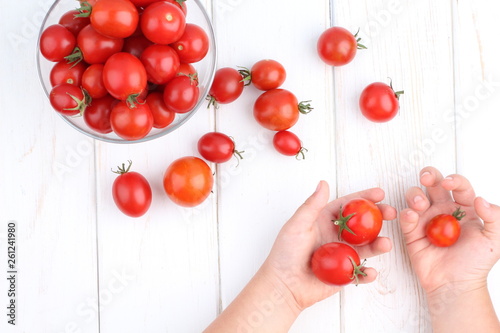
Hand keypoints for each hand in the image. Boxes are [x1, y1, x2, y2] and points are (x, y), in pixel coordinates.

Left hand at [262, 181, 395, 310]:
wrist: (283, 286)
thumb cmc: (285, 253)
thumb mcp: (297, 225)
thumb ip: (312, 205)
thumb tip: (323, 183)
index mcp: (324, 221)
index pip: (348, 206)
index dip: (364, 198)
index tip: (380, 193)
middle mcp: (335, 236)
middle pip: (362, 224)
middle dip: (378, 218)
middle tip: (391, 213)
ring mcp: (342, 255)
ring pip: (366, 248)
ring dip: (378, 244)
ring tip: (385, 244)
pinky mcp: (344, 275)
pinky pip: (360, 273)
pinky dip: (368, 273)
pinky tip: (370, 272)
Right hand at [400, 166, 499, 297]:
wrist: (455, 284)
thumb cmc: (475, 263)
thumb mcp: (495, 240)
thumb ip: (494, 217)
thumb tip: (480, 200)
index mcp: (463, 208)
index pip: (458, 186)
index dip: (453, 179)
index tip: (449, 182)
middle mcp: (443, 210)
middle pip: (432, 184)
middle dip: (428, 175)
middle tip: (426, 178)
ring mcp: (426, 219)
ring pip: (415, 196)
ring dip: (415, 195)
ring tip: (420, 205)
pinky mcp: (412, 232)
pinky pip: (405, 217)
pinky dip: (406, 214)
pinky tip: (412, 217)